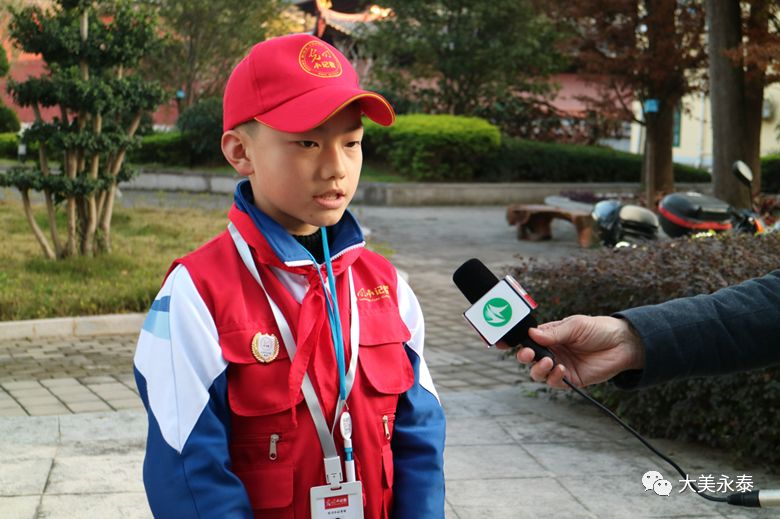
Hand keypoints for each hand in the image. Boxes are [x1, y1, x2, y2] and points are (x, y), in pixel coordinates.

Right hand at [515, 315, 645, 388]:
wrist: (622, 344)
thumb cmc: (599, 329)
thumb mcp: (575, 325)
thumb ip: (554, 333)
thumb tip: (532, 335)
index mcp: (549, 335)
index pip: (527, 339)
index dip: (514, 342)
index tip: (503, 343)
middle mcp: (552, 351)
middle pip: (528, 358)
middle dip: (523, 357)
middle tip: (527, 354)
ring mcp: (560, 365)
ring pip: (538, 373)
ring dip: (539, 369)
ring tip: (549, 361)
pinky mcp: (571, 379)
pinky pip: (555, 382)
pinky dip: (554, 377)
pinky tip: (562, 370)